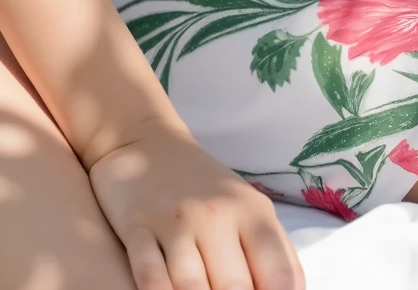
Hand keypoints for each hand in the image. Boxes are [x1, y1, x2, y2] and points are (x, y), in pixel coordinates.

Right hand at [87, 123, 304, 289]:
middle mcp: (216, 215)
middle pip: (236, 288)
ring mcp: (175, 221)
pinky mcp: (137, 226)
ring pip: (191, 288)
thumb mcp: (249, 209)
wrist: (145, 141)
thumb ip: (273, 255)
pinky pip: (150, 277)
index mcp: (252, 213)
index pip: (280, 276)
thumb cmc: (205, 189)